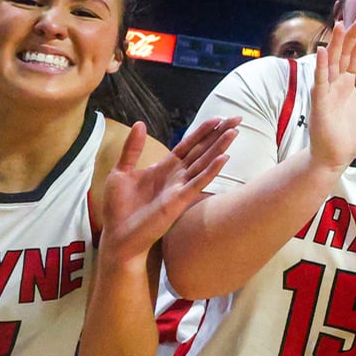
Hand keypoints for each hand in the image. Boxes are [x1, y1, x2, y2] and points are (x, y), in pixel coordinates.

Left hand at [99, 118, 238, 262]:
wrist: (118, 237)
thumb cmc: (119, 209)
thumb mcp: (121, 172)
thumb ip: (133, 149)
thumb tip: (139, 123)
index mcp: (164, 168)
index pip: (188, 145)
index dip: (202, 131)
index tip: (218, 118)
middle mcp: (176, 177)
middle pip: (202, 150)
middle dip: (219, 135)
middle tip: (237, 119)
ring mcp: (180, 189)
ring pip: (204, 163)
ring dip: (219, 148)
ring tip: (234, 133)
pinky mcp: (178, 202)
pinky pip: (198, 183)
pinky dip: (211, 171)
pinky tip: (223, 159)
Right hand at [309, 18, 355, 168]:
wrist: (338, 155)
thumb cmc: (351, 133)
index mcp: (347, 84)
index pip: (354, 57)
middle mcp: (336, 84)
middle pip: (344, 55)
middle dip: (352, 37)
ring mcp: (327, 91)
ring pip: (331, 63)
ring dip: (336, 44)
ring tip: (340, 25)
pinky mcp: (319, 102)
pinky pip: (320, 81)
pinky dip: (321, 66)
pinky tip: (322, 51)